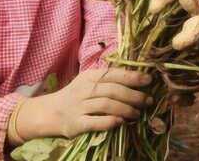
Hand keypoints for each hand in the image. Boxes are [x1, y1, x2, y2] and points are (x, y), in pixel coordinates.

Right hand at [15, 68, 151, 140]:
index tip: (149, 80)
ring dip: (126, 109)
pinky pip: (95, 122)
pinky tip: (121, 122)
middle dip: (134, 95)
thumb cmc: (76, 96)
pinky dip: (110, 122)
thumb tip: (137, 78)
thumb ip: (108, 79)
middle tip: (148, 100)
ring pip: (106, 105)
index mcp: (89, 76)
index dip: (133, 76)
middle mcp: (84, 89)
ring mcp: (79, 106)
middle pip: (113, 90)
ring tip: (137, 114)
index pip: (114, 74)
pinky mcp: (76, 123)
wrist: (50, 113)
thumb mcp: (88, 82)